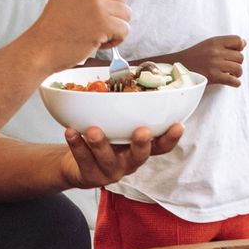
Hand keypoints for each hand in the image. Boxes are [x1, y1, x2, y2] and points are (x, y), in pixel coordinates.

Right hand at [32, 0, 130, 68]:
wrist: (41, 47)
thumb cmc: (53, 27)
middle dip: (115, 12)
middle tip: (98, 23)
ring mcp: (97, 7)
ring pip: (126, 14)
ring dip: (116, 27)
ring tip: (97, 32)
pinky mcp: (102, 25)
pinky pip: (124, 30)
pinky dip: (115, 40)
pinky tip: (98, 41)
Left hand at [59, 123, 183, 188]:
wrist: (75, 164)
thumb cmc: (103, 139)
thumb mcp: (117, 127)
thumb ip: (125, 111)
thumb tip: (125, 72)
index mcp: (139, 149)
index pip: (161, 146)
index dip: (171, 138)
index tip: (178, 125)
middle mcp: (128, 162)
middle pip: (139, 157)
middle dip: (141, 144)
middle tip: (141, 131)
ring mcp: (109, 171)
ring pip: (107, 159)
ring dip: (101, 144)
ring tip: (93, 130)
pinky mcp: (89, 175)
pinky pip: (83, 159)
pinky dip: (76, 144)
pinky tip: (70, 131)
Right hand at [173, 35, 244, 86]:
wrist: (178, 68)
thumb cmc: (195, 56)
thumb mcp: (208, 44)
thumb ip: (225, 43)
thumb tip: (244, 43)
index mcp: (215, 41)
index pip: (238, 41)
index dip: (240, 47)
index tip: (234, 52)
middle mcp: (216, 52)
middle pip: (240, 57)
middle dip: (237, 62)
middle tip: (229, 65)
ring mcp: (215, 65)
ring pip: (239, 69)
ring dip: (237, 73)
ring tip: (230, 74)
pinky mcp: (214, 77)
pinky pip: (234, 81)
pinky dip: (235, 83)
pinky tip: (231, 81)